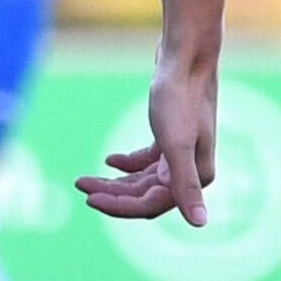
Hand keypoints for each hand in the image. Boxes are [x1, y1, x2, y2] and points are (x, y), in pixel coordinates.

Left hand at [80, 63, 217, 227]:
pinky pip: (147, 161)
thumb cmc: (179, 97)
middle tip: (80, 183)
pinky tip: (110, 160)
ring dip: (115, 180)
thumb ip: (185, 185)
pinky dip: (128, 163)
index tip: (89, 198)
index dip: (119, 206)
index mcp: (195, 177)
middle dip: (111, 192)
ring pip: (143, 179)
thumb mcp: (176, 144)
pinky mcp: (171, 137)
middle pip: (143, 195)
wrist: (186, 56)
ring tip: (85, 177)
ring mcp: (181, 153)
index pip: (149, 205)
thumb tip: (201, 224)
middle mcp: (191, 170)